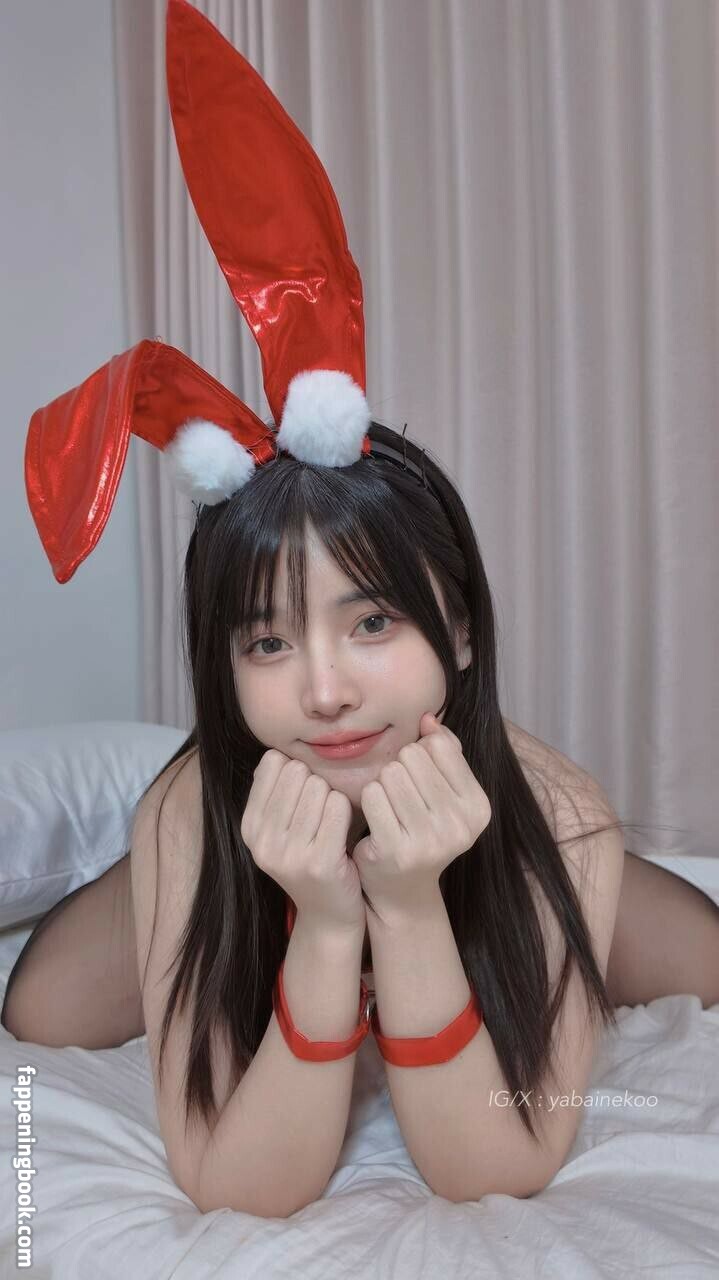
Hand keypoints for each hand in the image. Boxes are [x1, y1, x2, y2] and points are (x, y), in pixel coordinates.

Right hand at [241, 750, 365, 935]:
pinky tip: (344, 831)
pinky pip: (338, 807)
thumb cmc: (310, 858)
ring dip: (333, 798)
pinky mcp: (320, 863)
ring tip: (332, 824)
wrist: (329, 914)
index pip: (274, 764)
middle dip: (316, 783)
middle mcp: (262, 841)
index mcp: (249, 827)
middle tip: (322, 812)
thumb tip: (274, 754)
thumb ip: (273, 792)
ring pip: (319, 787)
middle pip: (298, 773)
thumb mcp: (280, 828)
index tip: (304, 794)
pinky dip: (346, 811)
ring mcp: (289, 855)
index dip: (298, 771)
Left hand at [351, 713, 491, 924]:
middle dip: (399, 767)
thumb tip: (428, 718)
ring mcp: (430, 841)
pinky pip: (372, 795)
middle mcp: (461, 825)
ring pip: (390, 773)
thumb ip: (443, 750)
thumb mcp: (444, 790)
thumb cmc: (421, 827)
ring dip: (382, 784)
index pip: (440, 746)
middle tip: (400, 796)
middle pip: (412, 757)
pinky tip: (375, 817)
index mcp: (479, 807)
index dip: (420, 752)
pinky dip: (368, 799)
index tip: (418, 778)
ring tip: (389, 807)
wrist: (402, 888)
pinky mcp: (396, 850)